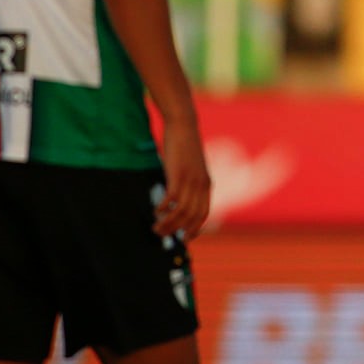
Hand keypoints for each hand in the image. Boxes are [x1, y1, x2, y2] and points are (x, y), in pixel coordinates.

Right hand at [154, 117, 211, 240]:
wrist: (184, 126)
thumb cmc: (185, 146)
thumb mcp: (192, 168)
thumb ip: (189, 183)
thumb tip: (178, 198)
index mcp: (207, 185)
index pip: (204, 213)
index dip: (195, 228)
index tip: (186, 238)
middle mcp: (201, 185)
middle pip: (192, 216)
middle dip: (177, 230)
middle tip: (162, 235)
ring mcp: (191, 180)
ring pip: (181, 211)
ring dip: (168, 223)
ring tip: (156, 228)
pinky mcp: (179, 174)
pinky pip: (172, 198)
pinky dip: (164, 208)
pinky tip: (156, 211)